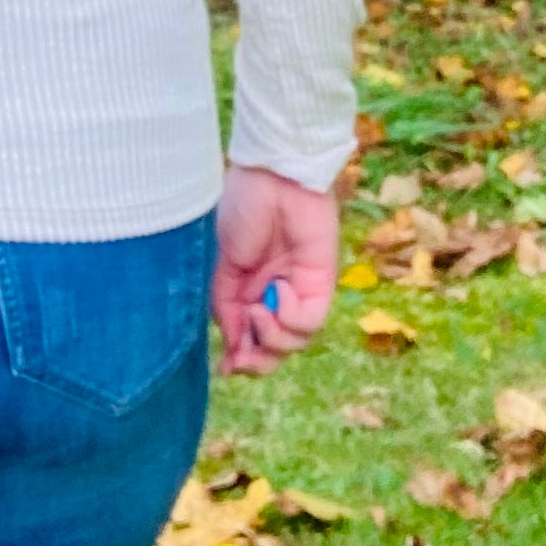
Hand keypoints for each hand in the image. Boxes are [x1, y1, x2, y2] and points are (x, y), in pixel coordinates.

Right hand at [211, 163, 338, 377]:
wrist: (271, 177)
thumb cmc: (244, 209)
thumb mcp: (224, 266)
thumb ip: (227, 307)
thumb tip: (230, 351)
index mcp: (249, 290)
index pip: (251, 340)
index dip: (242, 359)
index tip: (226, 367)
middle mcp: (276, 296)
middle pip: (276, 351)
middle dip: (258, 361)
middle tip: (243, 356)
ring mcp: (300, 291)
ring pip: (294, 343)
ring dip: (272, 336)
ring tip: (259, 310)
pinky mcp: (322, 284)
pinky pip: (310, 322)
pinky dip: (290, 315)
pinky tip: (279, 289)